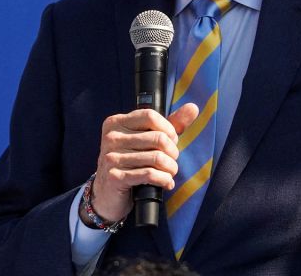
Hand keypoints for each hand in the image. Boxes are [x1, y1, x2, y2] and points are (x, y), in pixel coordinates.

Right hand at [84, 104, 199, 224]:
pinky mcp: (115, 177)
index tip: (172, 140)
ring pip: (157, 158)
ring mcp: (111, 158)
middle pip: (157, 138)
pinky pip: (150, 174)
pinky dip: (164, 180)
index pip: (150, 116)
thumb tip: (193, 107)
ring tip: (170, 173)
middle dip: (172, 152)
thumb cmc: (131, 162)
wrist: (107, 194)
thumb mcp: (147, 139)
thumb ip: (171, 123)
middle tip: (172, 160)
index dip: (168, 129)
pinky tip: (166, 183)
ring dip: (171, 168)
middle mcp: (111, 137)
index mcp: (116, 122)